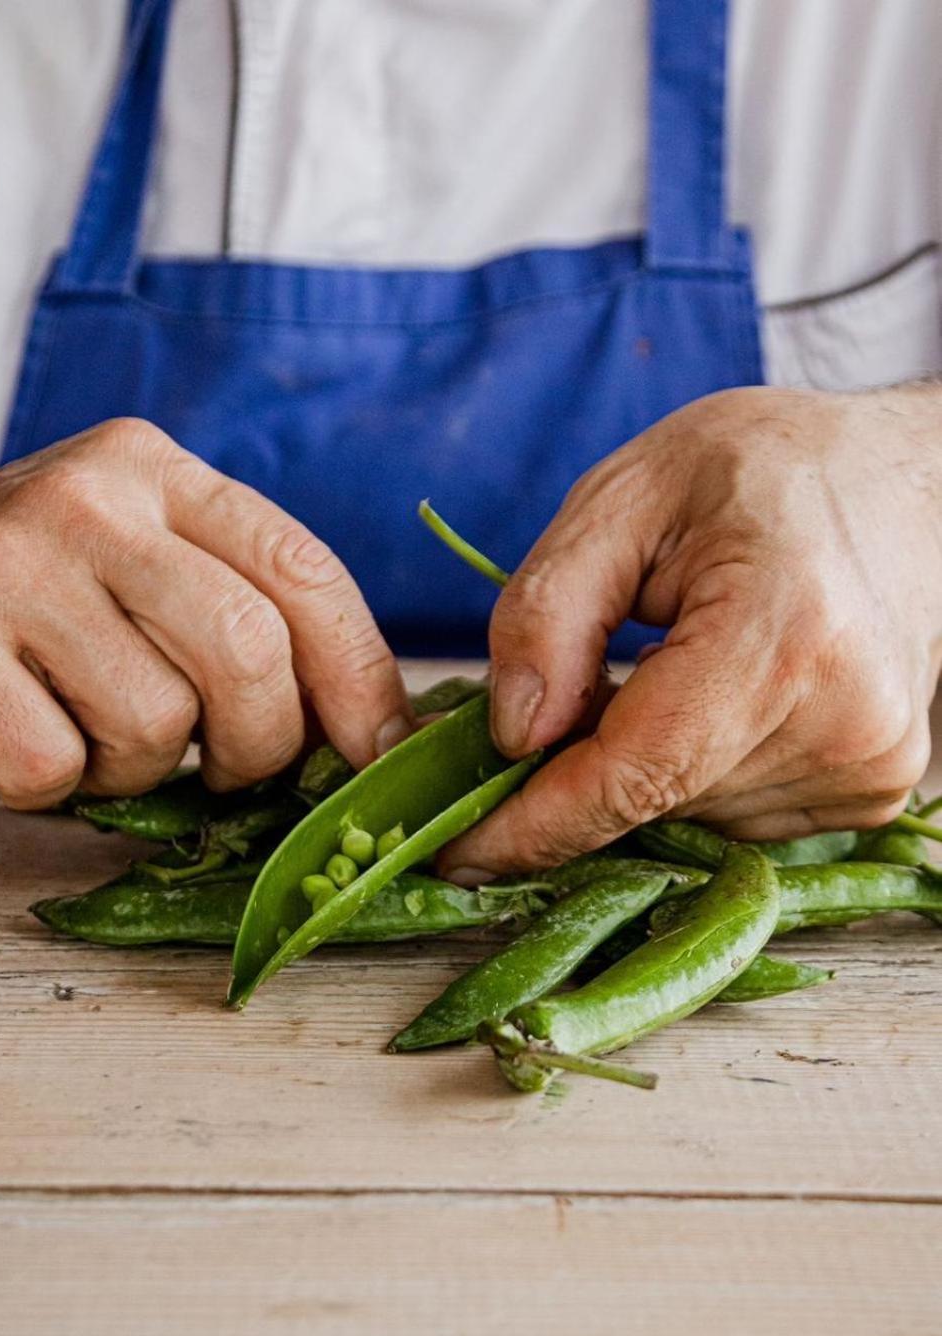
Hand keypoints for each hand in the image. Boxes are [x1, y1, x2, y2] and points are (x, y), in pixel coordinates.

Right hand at [0, 419, 411, 805]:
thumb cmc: (25, 604)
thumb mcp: (135, 566)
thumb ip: (238, 611)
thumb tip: (368, 732)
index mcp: (151, 468)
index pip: (301, 568)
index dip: (359, 674)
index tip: (379, 750)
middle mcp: (84, 497)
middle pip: (246, 650)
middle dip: (261, 743)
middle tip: (228, 770)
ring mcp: (4, 565)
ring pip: (156, 723)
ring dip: (136, 767)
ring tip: (85, 731)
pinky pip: (56, 766)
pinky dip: (52, 786)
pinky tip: (16, 738)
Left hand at [442, 386, 941, 876]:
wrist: (905, 483)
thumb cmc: (763, 471)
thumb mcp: (626, 494)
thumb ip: (548, 612)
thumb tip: (510, 737)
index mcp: (783, 635)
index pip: (634, 774)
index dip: (534, 824)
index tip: (452, 852)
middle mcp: (844, 722)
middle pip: (653, 801)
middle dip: (575, 776)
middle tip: (550, 698)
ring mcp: (869, 769)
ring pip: (688, 818)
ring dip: (640, 770)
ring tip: (657, 669)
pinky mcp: (874, 794)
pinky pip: (734, 817)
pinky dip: (691, 774)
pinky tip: (708, 700)